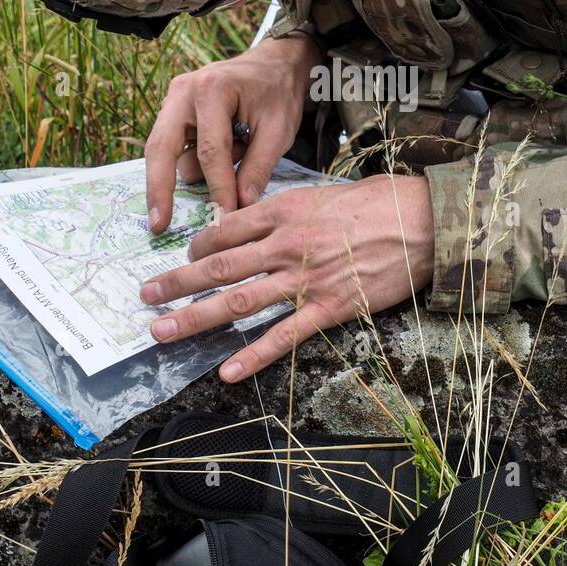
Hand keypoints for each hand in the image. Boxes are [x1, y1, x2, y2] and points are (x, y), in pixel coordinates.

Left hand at [140, 175, 434, 380]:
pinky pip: (284, 335)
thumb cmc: (375, 203)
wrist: (420, 221)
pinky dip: (253, 355)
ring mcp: (305, 279)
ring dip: (195, 318)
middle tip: (145, 297)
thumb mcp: (321, 194)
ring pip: (239, 301)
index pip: (225, 230)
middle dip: (176, 283)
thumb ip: (284, 212)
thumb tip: (254, 224)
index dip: (197, 247)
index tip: (185, 258)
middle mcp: (285, 244)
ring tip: (162, 332)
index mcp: (283, 211)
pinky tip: (227, 370)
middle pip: (218, 267)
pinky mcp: (329, 307)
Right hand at [142, 33, 321, 231]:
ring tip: (241, 149)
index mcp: (212, 90)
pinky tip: (229, 147)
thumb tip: (240, 206)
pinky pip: (173, 147)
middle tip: (159, 225)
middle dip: (159, 189)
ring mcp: (172, 100)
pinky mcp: (172, 111)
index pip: (210, 151)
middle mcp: (182, 92)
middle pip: (161, 149)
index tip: (223, 219)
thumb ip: (258, 168)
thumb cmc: (278, 93)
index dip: (218, 188)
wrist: (274, 64)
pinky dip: (192, 160)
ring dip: (198, 168)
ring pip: (166, 151)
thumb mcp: (279, 131)